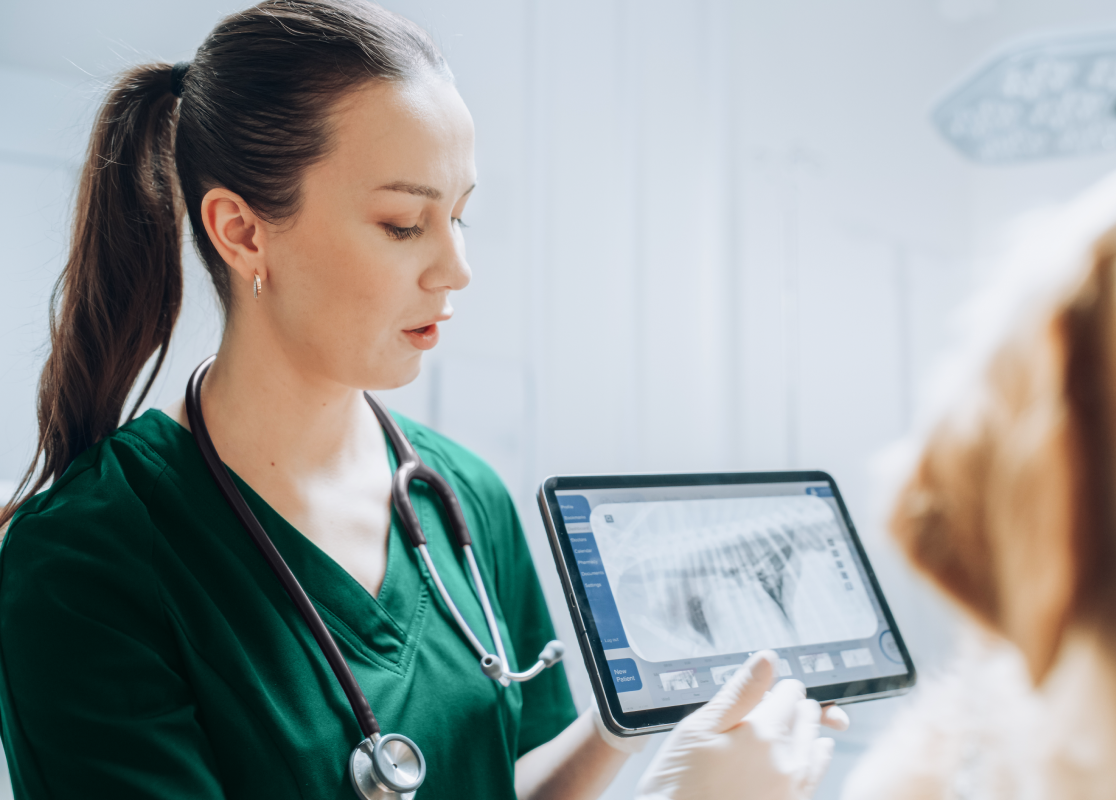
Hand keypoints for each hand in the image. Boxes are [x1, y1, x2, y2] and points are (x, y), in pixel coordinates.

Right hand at [635, 651, 837, 799]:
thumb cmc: (679, 781)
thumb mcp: (700, 727)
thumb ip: (740, 691)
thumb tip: (767, 659)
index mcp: (763, 733)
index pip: (790, 692)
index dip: (775, 687)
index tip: (764, 691)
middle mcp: (786, 761)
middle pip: (806, 716)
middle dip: (791, 707)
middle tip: (769, 709)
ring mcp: (792, 789)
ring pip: (815, 744)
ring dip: (804, 731)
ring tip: (788, 728)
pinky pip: (816, 775)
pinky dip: (814, 758)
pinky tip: (805, 754)